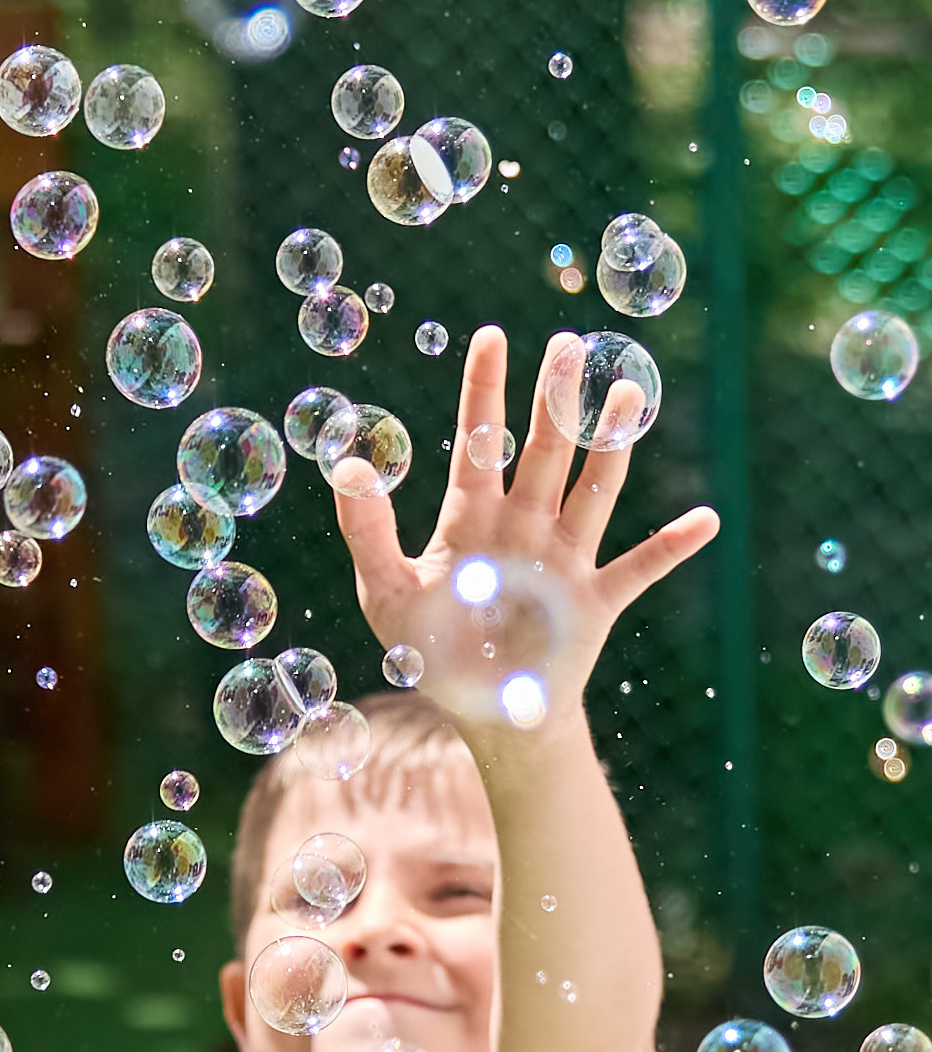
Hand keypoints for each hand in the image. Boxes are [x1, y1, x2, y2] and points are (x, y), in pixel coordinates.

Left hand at [333, 325, 719, 726]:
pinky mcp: (595, 601)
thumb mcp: (386, 592)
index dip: (485, 389)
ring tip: (628, 390)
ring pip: (594, 489)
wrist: (486, 715)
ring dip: (612, 443)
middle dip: (556, 398)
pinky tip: (705, 519)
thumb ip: (366, 530)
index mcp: (473, 518)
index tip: (491, 335)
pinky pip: (640, 568)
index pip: (481, 439)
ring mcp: (565, 560)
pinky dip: (672, 546)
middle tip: (569, 344)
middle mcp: (525, 526)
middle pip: (545, 450)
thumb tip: (346, 463)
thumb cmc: (433, 654)